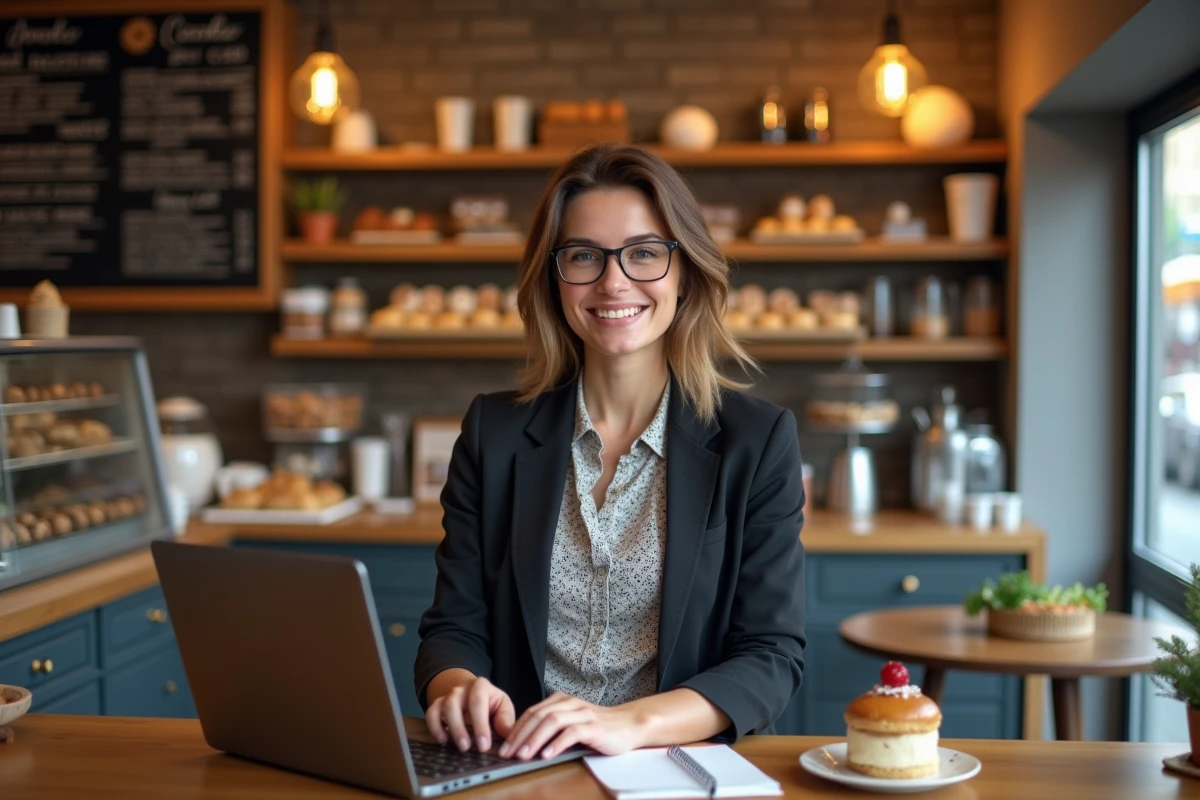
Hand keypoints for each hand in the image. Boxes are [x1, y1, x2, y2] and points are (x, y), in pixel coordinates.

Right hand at [426, 676, 514, 752]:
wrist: (471, 692)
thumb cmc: (490, 703)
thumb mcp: (503, 706)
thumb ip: (506, 719)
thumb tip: (507, 734)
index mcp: (480, 686)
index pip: (478, 701)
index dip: (480, 724)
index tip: (484, 745)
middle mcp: (461, 689)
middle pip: (454, 704)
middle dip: (460, 728)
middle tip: (467, 749)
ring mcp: (447, 696)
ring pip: (442, 708)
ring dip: (449, 729)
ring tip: (460, 747)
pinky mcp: (437, 705)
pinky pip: (430, 714)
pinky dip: (435, 728)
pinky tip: (444, 741)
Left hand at [498, 692, 643, 760]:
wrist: (628, 725)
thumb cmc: (598, 728)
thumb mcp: (571, 722)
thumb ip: (552, 727)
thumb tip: (524, 742)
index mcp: (561, 701)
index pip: (532, 712)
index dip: (516, 729)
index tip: (504, 746)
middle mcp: (570, 704)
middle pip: (538, 716)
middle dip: (520, 735)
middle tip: (508, 753)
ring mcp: (582, 714)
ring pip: (552, 722)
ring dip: (535, 739)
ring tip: (524, 755)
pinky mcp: (594, 727)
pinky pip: (571, 733)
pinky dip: (557, 744)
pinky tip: (547, 755)